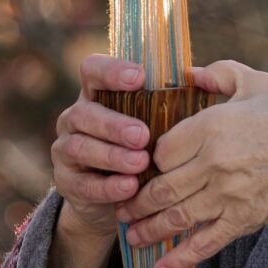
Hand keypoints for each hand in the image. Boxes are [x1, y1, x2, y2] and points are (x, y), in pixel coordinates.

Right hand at [50, 55, 153, 238]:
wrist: (116, 198)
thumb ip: (169, 101)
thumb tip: (201, 78)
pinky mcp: (67, 182)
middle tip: (143, 135)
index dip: (111, 71)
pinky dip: (108, 186)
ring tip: (140, 163)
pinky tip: (130, 187)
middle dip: (114, 124)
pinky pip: (83, 184)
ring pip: (80, 147)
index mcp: (96, 95)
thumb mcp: (152, 123)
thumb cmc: (142, 148)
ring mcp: (66, 149)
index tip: (139, 78)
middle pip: (85, 113)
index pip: (92, 70)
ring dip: (112, 156)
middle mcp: (76, 118)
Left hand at [118, 60, 267, 267]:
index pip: (160, 149)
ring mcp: (228, 195)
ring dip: (147, 230)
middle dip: (136, 201)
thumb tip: (187, 73)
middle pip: (159, 187)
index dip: (146, 159)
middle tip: (122, 206)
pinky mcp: (244, 220)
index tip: (141, 166)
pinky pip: (204, 244)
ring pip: (174, 217)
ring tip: (132, 236)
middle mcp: (213, 163)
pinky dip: (179, 259)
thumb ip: (218, 74)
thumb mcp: (257, 81)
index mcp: (211, 126)